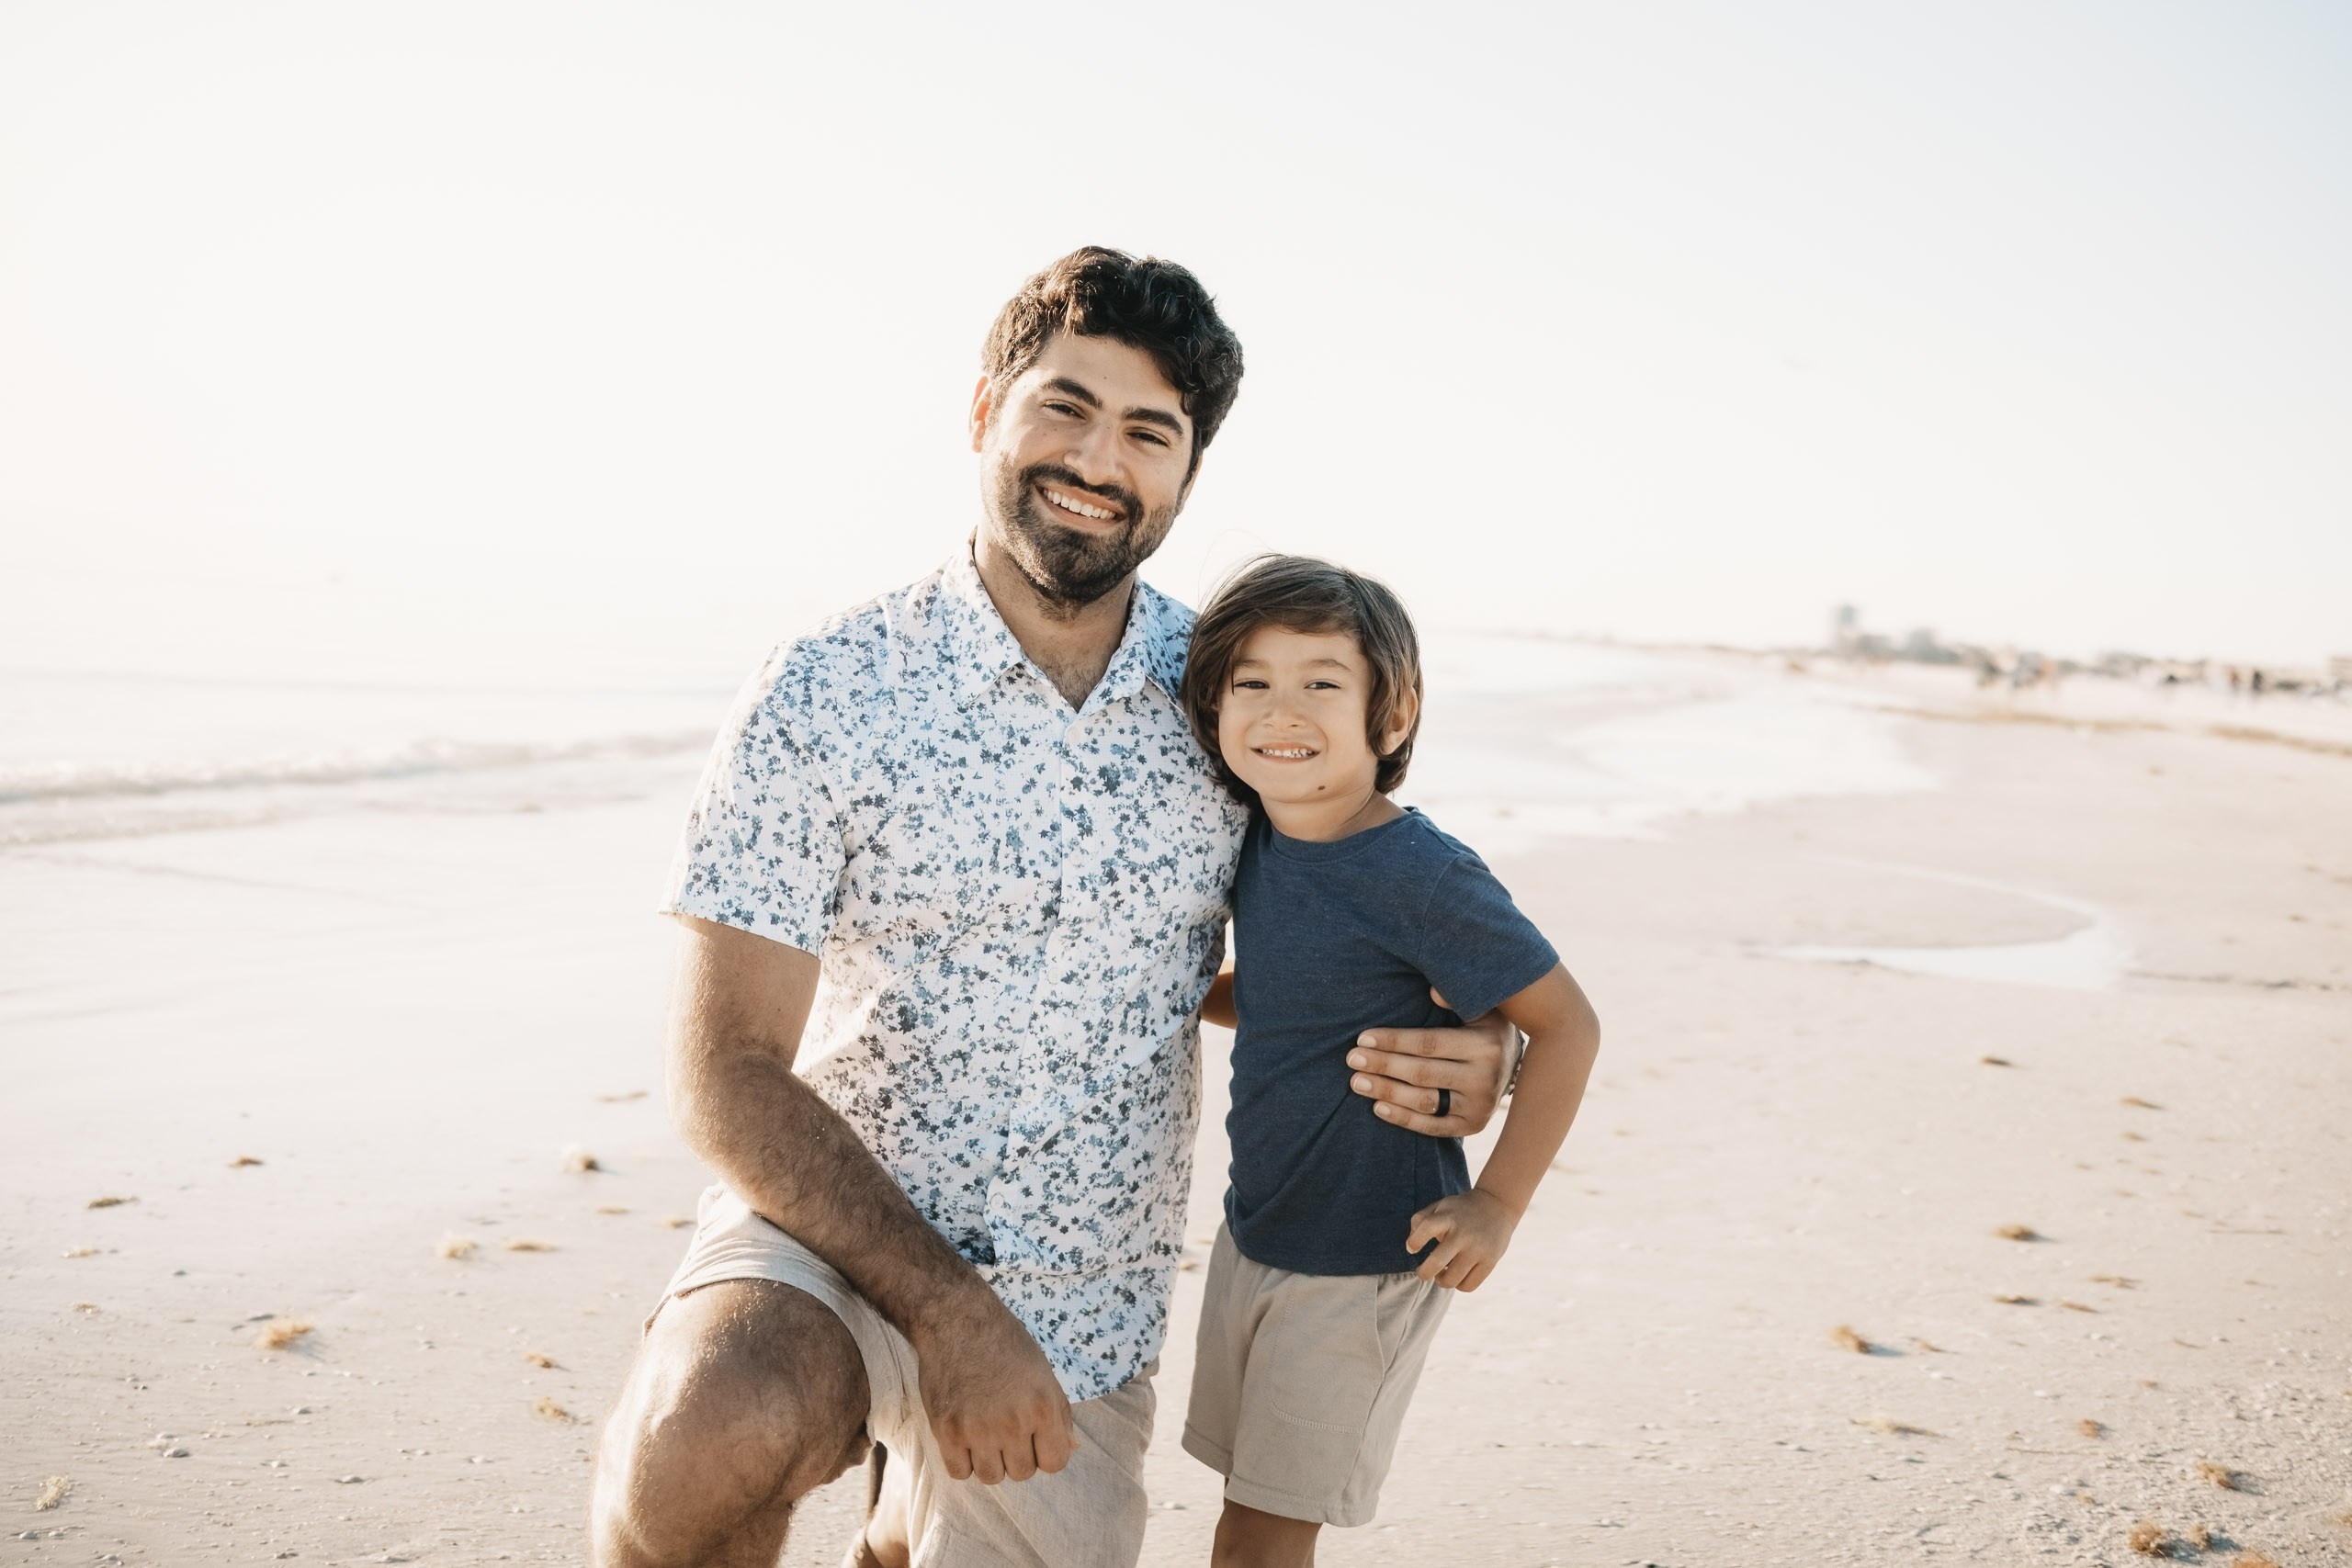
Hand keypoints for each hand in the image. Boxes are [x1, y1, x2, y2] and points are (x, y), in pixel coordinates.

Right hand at [909, 1289, 1076, 1483]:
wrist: (956, 1319)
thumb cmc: (1004, 1343)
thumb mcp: (1042, 1372)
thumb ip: (1059, 1414)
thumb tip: (1072, 1447)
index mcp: (1043, 1406)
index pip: (1055, 1463)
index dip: (1046, 1451)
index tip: (1033, 1437)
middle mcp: (1013, 1422)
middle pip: (1023, 1473)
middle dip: (1017, 1454)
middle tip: (1004, 1428)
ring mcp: (978, 1429)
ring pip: (992, 1477)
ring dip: (990, 1460)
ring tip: (984, 1432)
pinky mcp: (946, 1430)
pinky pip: (959, 1472)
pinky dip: (963, 1461)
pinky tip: (964, 1437)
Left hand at [1347, 989, 1514, 1135]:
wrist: (1529, 1066)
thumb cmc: (1488, 1027)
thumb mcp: (1482, 1006)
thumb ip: (1456, 997)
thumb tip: (1432, 991)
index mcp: (1484, 1045)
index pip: (1429, 1043)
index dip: (1393, 1041)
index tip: (1363, 1038)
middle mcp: (1485, 1078)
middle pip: (1422, 1074)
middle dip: (1383, 1066)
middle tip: (1351, 1059)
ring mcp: (1480, 1106)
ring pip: (1424, 1102)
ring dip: (1386, 1092)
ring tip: (1357, 1082)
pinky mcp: (1473, 1126)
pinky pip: (1433, 1127)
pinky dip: (1403, 1119)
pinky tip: (1378, 1107)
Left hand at [1406, 1188, 1516, 1290]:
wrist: (1496, 1206)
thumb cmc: (1460, 1211)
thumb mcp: (1439, 1207)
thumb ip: (1420, 1221)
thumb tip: (1411, 1247)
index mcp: (1448, 1218)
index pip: (1426, 1228)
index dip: (1414, 1242)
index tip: (1412, 1248)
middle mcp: (1463, 1234)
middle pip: (1437, 1263)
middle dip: (1424, 1273)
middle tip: (1422, 1272)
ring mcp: (1478, 1249)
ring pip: (1452, 1280)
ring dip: (1441, 1281)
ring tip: (1441, 1274)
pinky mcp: (1490, 1261)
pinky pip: (1468, 1286)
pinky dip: (1458, 1285)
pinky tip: (1457, 1275)